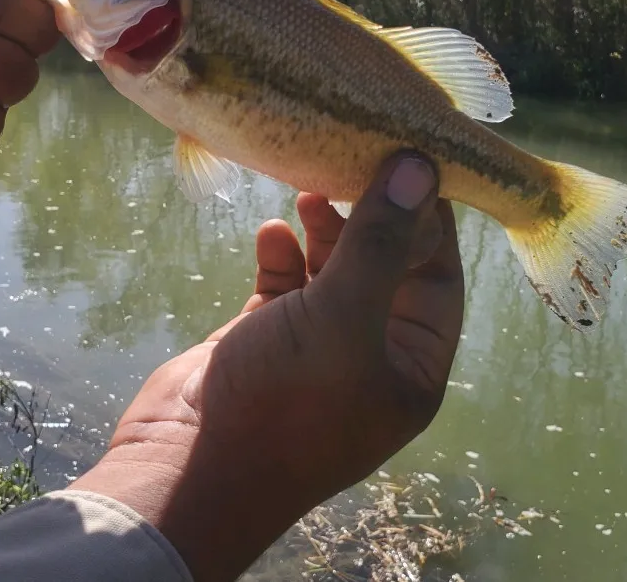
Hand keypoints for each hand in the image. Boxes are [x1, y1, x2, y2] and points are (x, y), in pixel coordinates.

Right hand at [72, 153, 464, 581]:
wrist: (187, 467)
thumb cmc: (285, 399)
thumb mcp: (344, 317)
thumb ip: (381, 242)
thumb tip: (421, 166)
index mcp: (412, 362)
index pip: (439, 276)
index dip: (430, 219)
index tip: (410, 160)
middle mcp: (371, 350)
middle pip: (385, 265)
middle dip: (371, 216)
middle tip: (351, 162)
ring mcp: (316, 343)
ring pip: (333, 269)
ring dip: (325, 229)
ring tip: (310, 189)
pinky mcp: (267, 335)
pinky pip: (285, 283)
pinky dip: (281, 255)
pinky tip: (271, 233)